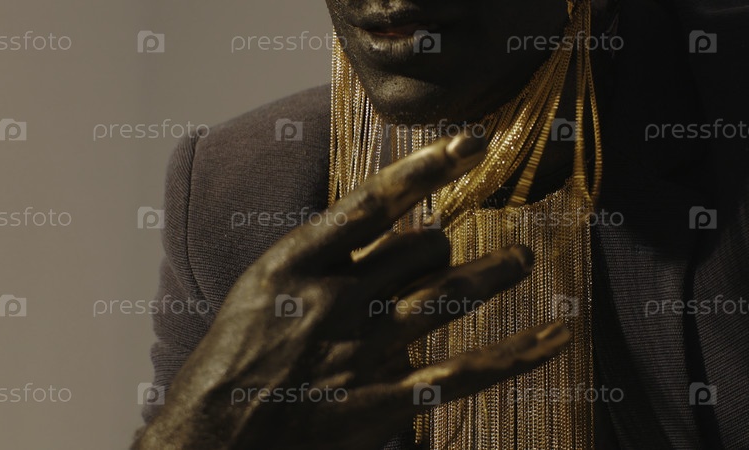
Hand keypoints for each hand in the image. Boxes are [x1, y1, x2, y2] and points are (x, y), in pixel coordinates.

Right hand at [134, 132, 569, 449]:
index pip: (372, 201)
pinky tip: (556, 337)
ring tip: (522, 258)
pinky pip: (466, 371)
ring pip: (450, 295)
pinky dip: (518, 353)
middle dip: (445, 246)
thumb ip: (316, 258)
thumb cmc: (226, 365)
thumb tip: (376, 232)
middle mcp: (336, 298)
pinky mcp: (385, 400)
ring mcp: (363, 349)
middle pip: (420, 249)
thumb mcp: (256, 292)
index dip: (426, 167)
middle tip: (449, 249)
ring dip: (495, 272)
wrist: (210, 442)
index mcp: (296, 264)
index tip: (469, 142)